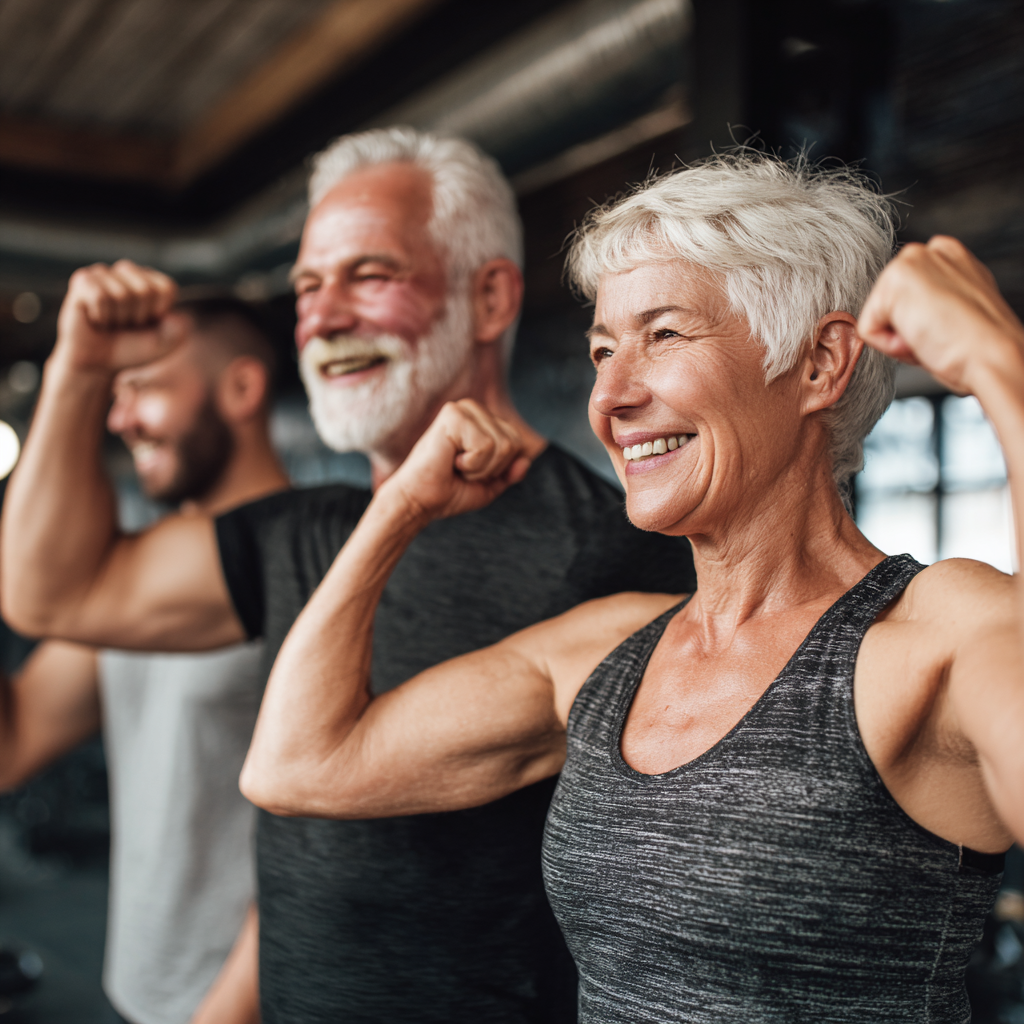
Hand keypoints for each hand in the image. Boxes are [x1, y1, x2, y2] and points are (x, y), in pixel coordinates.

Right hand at [56, 260, 180, 373]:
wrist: (99, 364)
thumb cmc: (131, 349)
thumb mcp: (164, 344)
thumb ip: (178, 331)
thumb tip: (177, 318)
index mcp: (151, 281)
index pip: (166, 288)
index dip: (158, 312)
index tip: (146, 323)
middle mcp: (127, 271)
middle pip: (145, 290)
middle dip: (137, 316)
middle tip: (124, 325)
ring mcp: (104, 273)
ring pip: (122, 295)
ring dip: (117, 318)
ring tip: (109, 322)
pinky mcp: (83, 279)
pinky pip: (100, 296)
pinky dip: (101, 315)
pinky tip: (95, 318)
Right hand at [382, 400, 531, 522]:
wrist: (419, 501)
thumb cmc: (449, 492)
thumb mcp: (489, 485)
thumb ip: (510, 473)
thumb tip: (527, 460)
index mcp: (482, 420)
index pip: (517, 443)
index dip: (498, 468)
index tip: (470, 472)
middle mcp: (473, 409)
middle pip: (513, 443)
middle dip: (492, 468)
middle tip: (463, 470)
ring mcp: (463, 409)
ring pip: (503, 445)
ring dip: (481, 467)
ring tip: (456, 465)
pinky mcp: (453, 415)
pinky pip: (486, 446)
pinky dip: (472, 463)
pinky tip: (450, 460)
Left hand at [858, 236, 1023, 395]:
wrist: (992, 357)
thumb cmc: (977, 346)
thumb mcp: (953, 310)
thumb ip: (928, 300)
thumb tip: (906, 314)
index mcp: (945, 256)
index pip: (903, 295)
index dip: (918, 323)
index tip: (946, 328)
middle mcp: (925, 252)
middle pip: (885, 305)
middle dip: (905, 328)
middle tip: (939, 335)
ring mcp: (909, 262)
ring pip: (876, 317)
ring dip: (898, 338)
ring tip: (933, 336)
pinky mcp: (893, 282)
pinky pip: (868, 330)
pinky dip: (890, 346)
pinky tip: (922, 338)